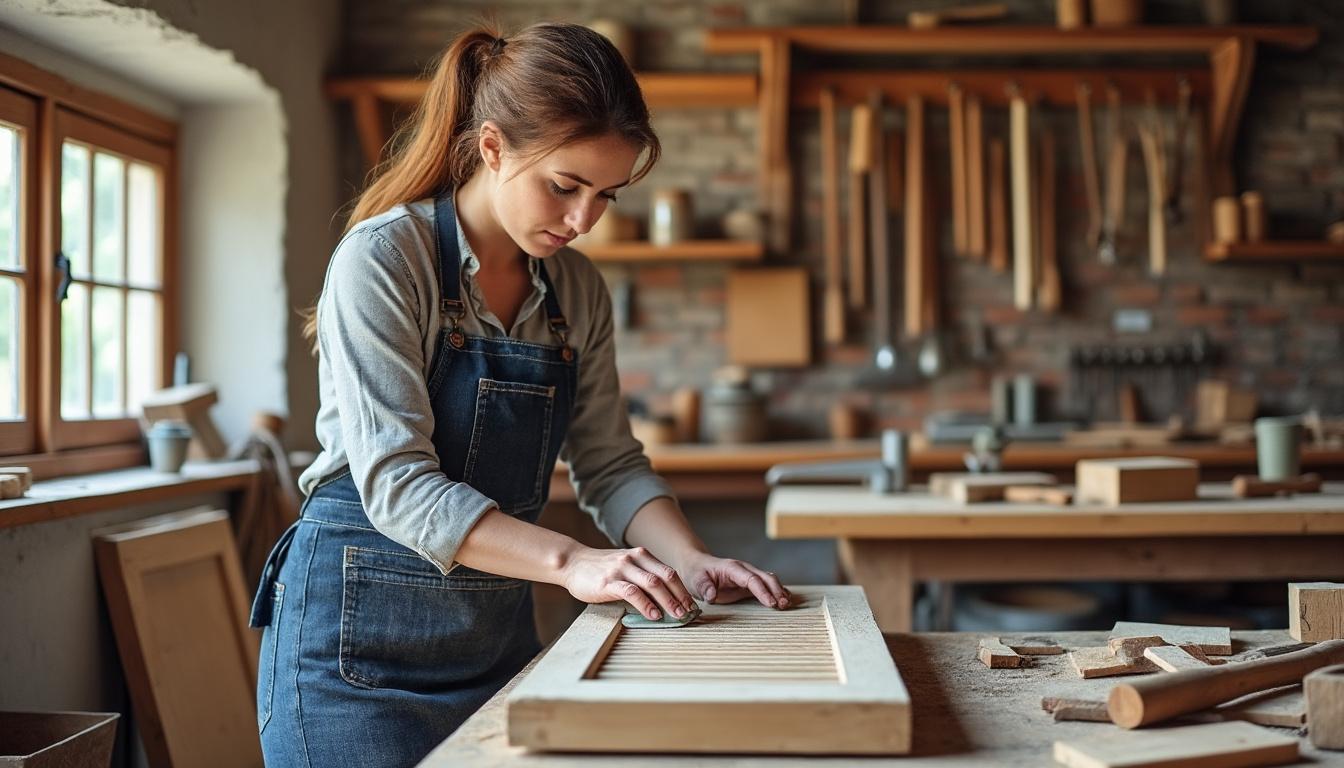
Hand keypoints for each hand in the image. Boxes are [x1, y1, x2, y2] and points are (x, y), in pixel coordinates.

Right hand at [560, 545, 696, 620]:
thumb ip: (642, 577)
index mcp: (641, 555)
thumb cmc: (600, 569)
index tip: (691, 606)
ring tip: (677, 616)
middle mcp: (634, 559)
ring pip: (653, 584)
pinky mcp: (609, 581)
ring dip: (668, 601)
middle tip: (689, 613)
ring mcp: (621, 569)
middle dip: (680, 596)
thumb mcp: (625, 566)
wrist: (572, 563)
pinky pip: (632, 592)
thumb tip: (664, 599)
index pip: (669, 572)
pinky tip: (654, 615)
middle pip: (666, 577)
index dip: (683, 590)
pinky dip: (646, 605)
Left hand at [675, 551, 790, 608]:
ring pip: (769, 581)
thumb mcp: (696, 580)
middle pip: (766, 578)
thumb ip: (704, 587)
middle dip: (776, 590)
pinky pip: (766, 586)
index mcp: (733, 568)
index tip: (771, 603)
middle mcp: (744, 570)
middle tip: (783, 605)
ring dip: (779, 591)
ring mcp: (748, 576)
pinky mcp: (749, 584)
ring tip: (787, 604)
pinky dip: (776, 592)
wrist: (697, 566)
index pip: (752, 579)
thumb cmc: (697, 573)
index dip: (763, 591)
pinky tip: (784, 600)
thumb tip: (712, 595)